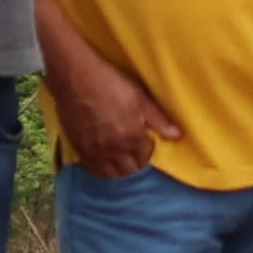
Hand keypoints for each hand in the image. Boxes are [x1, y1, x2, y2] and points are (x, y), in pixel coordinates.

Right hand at [45, 45, 175, 177]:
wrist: (75, 78)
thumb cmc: (110, 83)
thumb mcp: (139, 97)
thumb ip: (158, 119)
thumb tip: (177, 135)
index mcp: (131, 137)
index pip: (145, 157)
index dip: (148, 150)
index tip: (146, 141)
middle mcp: (114, 150)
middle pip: (129, 170)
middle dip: (135, 163)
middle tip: (134, 151)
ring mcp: (94, 151)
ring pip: (110, 174)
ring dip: (118, 170)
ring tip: (120, 159)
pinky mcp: (79, 149)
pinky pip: (92, 169)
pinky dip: (100, 169)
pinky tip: (102, 161)